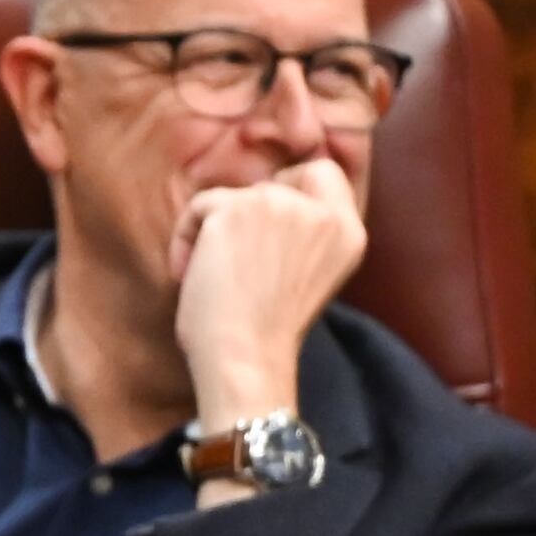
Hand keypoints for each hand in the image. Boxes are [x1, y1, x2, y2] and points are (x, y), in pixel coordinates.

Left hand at [168, 156, 367, 446]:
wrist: (246, 361)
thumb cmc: (267, 334)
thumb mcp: (309, 275)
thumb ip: (303, 235)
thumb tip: (264, 201)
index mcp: (349, 233)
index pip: (324, 173)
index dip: (291, 187)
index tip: (267, 222)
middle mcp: (321, 213)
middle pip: (273, 183)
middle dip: (246, 215)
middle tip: (234, 259)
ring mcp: (280, 206)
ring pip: (235, 196)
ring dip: (214, 232)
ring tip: (209, 277)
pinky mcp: (236, 208)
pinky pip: (201, 206)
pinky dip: (187, 237)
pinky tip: (190, 274)